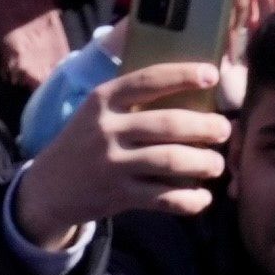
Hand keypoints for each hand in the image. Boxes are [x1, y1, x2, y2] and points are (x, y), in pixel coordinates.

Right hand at [16, 55, 231, 241]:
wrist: (49, 187)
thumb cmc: (85, 141)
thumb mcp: (97, 111)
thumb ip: (132, 99)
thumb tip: (189, 85)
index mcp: (103, 99)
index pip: (147, 81)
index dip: (182, 75)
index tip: (212, 74)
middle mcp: (107, 129)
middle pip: (166, 124)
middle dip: (204, 126)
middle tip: (225, 128)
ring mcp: (112, 164)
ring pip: (169, 162)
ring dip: (202, 163)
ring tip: (217, 164)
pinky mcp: (118, 196)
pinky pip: (163, 199)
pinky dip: (189, 200)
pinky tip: (203, 198)